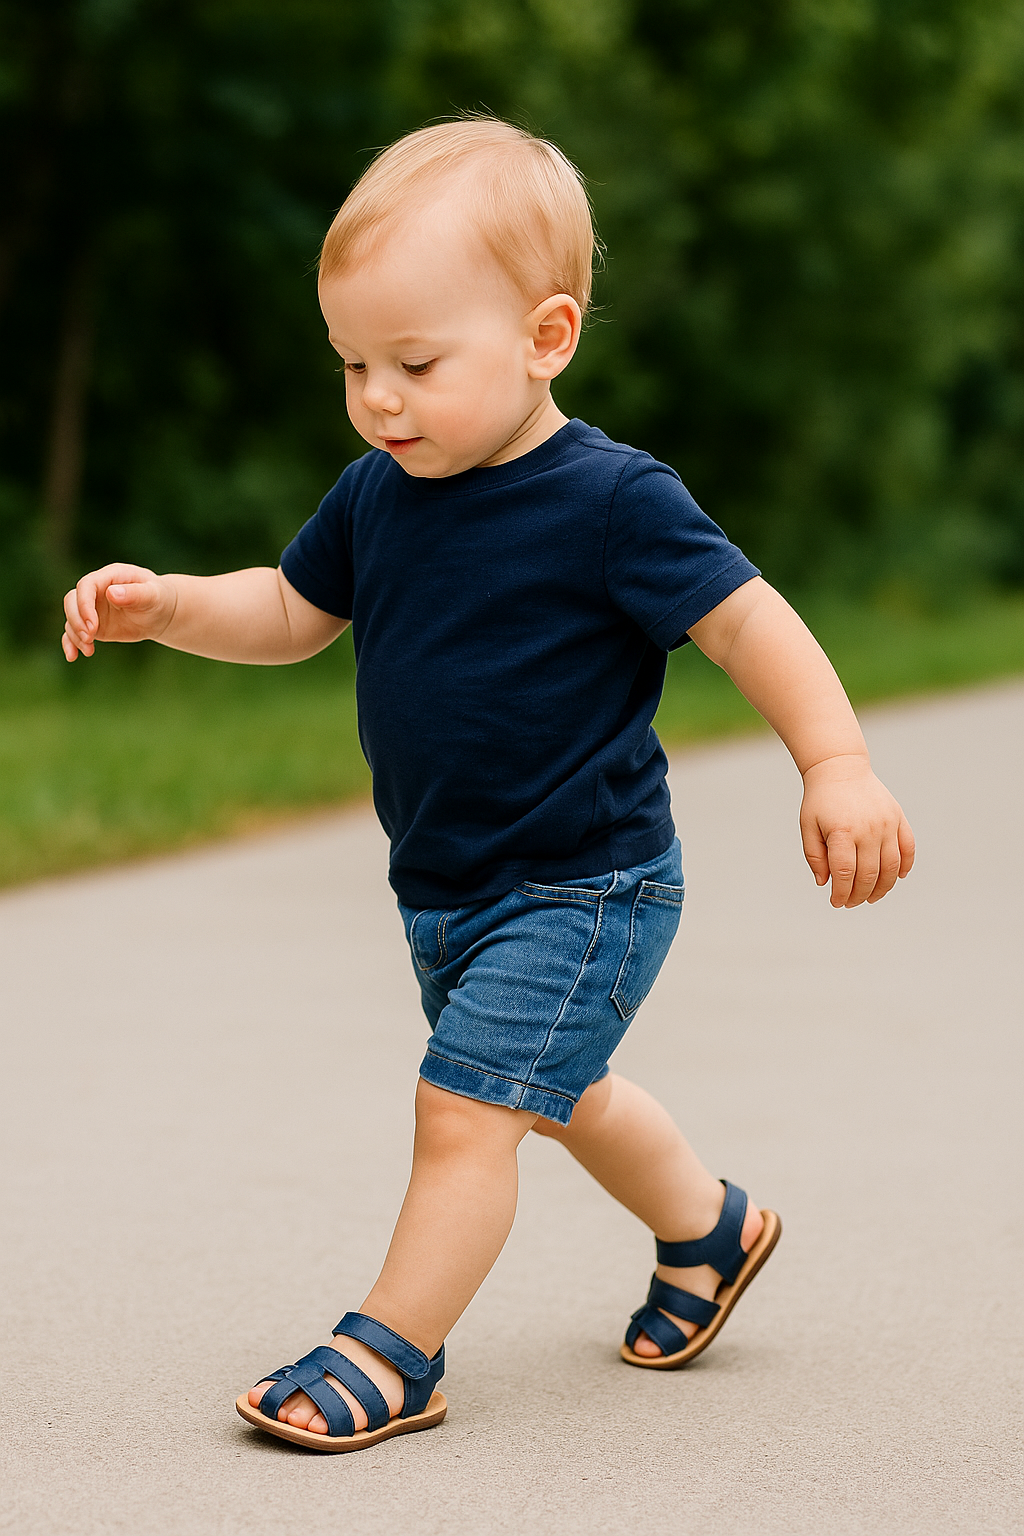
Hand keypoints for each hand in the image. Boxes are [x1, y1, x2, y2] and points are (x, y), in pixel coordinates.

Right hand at [62, 563, 176, 660]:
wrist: (160, 612)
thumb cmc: (158, 598)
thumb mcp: (152, 595)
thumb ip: (134, 593)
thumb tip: (112, 593)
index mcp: (109, 577)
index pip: (87, 586)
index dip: (84, 604)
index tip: (92, 625)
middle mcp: (96, 591)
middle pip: (72, 601)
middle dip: (77, 621)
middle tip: (90, 638)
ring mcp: (92, 608)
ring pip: (71, 618)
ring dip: (75, 635)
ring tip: (89, 650)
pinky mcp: (91, 625)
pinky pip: (74, 633)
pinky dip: (71, 644)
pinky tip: (73, 656)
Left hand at [799, 754, 914, 907]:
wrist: (840, 768)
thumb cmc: (820, 800)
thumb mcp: (808, 826)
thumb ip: (815, 856)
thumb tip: (825, 883)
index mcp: (842, 831)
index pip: (845, 873)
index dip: (841, 893)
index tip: (836, 903)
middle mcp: (868, 828)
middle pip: (869, 874)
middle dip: (860, 895)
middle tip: (851, 903)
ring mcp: (887, 823)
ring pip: (891, 867)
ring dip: (883, 888)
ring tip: (872, 898)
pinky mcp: (898, 818)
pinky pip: (908, 849)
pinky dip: (905, 867)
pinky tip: (896, 879)